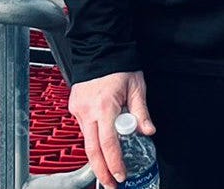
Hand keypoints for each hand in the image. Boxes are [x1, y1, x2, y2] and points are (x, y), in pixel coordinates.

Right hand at [68, 70, 151, 188]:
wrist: (100, 48)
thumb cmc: (119, 64)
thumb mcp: (136, 87)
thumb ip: (141, 112)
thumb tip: (148, 131)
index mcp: (104, 106)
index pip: (109, 143)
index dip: (114, 163)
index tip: (120, 176)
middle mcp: (88, 110)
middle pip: (92, 150)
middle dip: (101, 171)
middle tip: (110, 185)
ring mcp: (79, 109)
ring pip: (87, 141)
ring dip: (96, 157)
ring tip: (107, 171)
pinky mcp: (75, 107)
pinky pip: (84, 129)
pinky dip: (93, 140)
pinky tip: (101, 148)